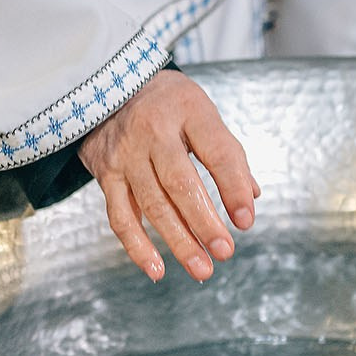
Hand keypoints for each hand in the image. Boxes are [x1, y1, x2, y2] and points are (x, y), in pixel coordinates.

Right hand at [79, 69, 259, 282]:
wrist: (107, 86)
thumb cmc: (166, 104)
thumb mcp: (201, 112)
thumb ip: (226, 153)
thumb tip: (250, 198)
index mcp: (187, 111)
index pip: (217, 152)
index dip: (234, 187)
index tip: (246, 221)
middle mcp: (153, 131)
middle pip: (181, 183)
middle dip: (205, 223)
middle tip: (225, 252)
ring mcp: (126, 155)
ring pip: (152, 205)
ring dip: (178, 242)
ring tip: (202, 268)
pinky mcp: (106, 175)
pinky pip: (120, 216)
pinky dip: (138, 247)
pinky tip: (157, 270)